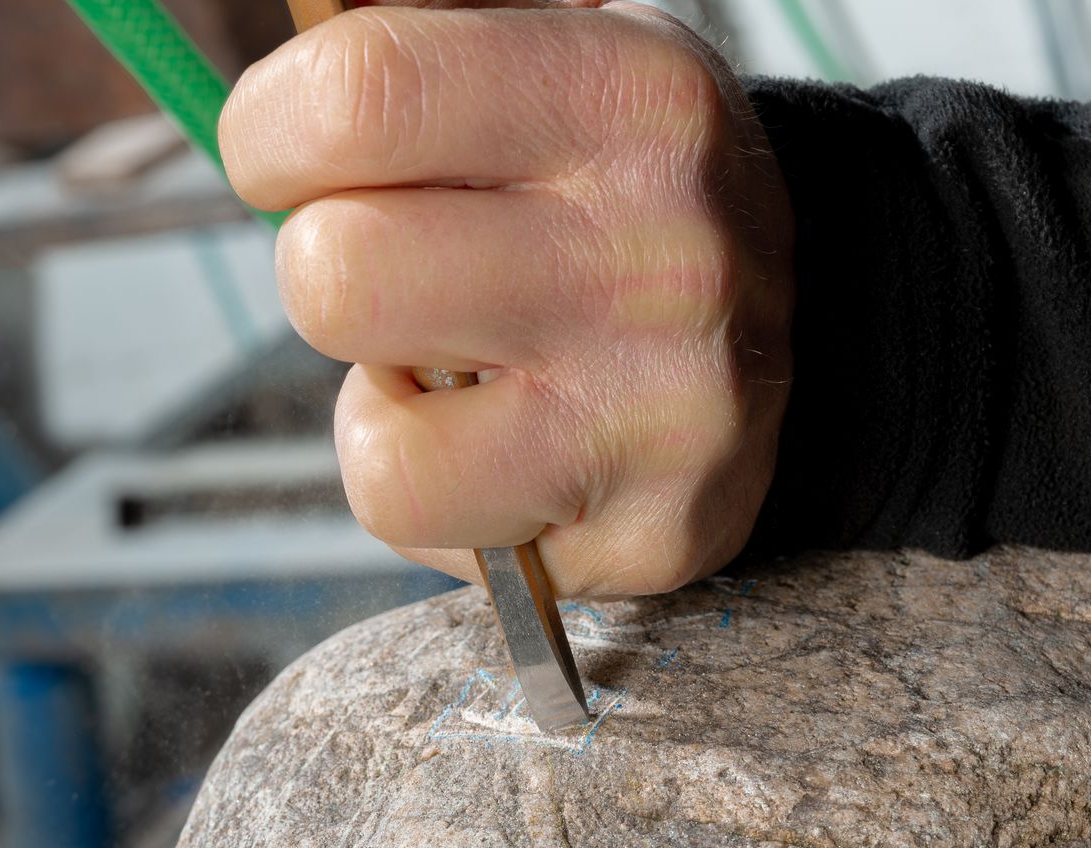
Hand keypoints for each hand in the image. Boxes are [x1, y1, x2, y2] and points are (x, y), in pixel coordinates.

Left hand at [219, 0, 794, 596]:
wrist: (829, 319)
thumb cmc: (629, 195)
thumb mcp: (558, 70)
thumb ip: (415, 77)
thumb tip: (261, 123)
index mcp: (625, 96)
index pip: (357, 97)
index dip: (271, 135)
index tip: (291, 157)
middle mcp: (654, 256)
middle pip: (335, 276)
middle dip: (324, 273)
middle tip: (390, 270)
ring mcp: (657, 414)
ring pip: (378, 447)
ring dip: (378, 403)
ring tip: (448, 366)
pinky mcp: (648, 535)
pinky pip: (424, 526)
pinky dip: (422, 491)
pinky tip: (491, 440)